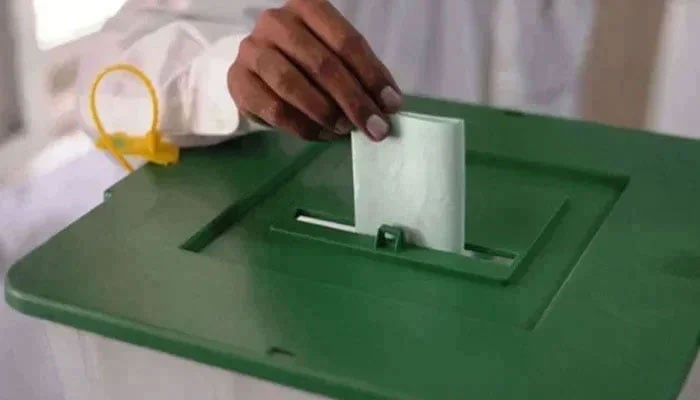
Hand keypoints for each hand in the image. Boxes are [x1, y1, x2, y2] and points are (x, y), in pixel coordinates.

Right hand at [227, 0, 401, 141]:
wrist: (258, 71)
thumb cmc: (304, 61)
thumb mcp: (335, 56)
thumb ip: (359, 74)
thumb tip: (387, 105)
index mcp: (307, 6)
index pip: (346, 41)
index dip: (372, 75)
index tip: (391, 105)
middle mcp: (276, 22)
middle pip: (322, 63)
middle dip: (354, 100)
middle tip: (375, 127)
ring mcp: (252, 50)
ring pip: (293, 85)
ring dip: (326, 113)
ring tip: (345, 129)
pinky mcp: (238, 80)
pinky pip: (274, 109)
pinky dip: (303, 126)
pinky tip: (322, 135)